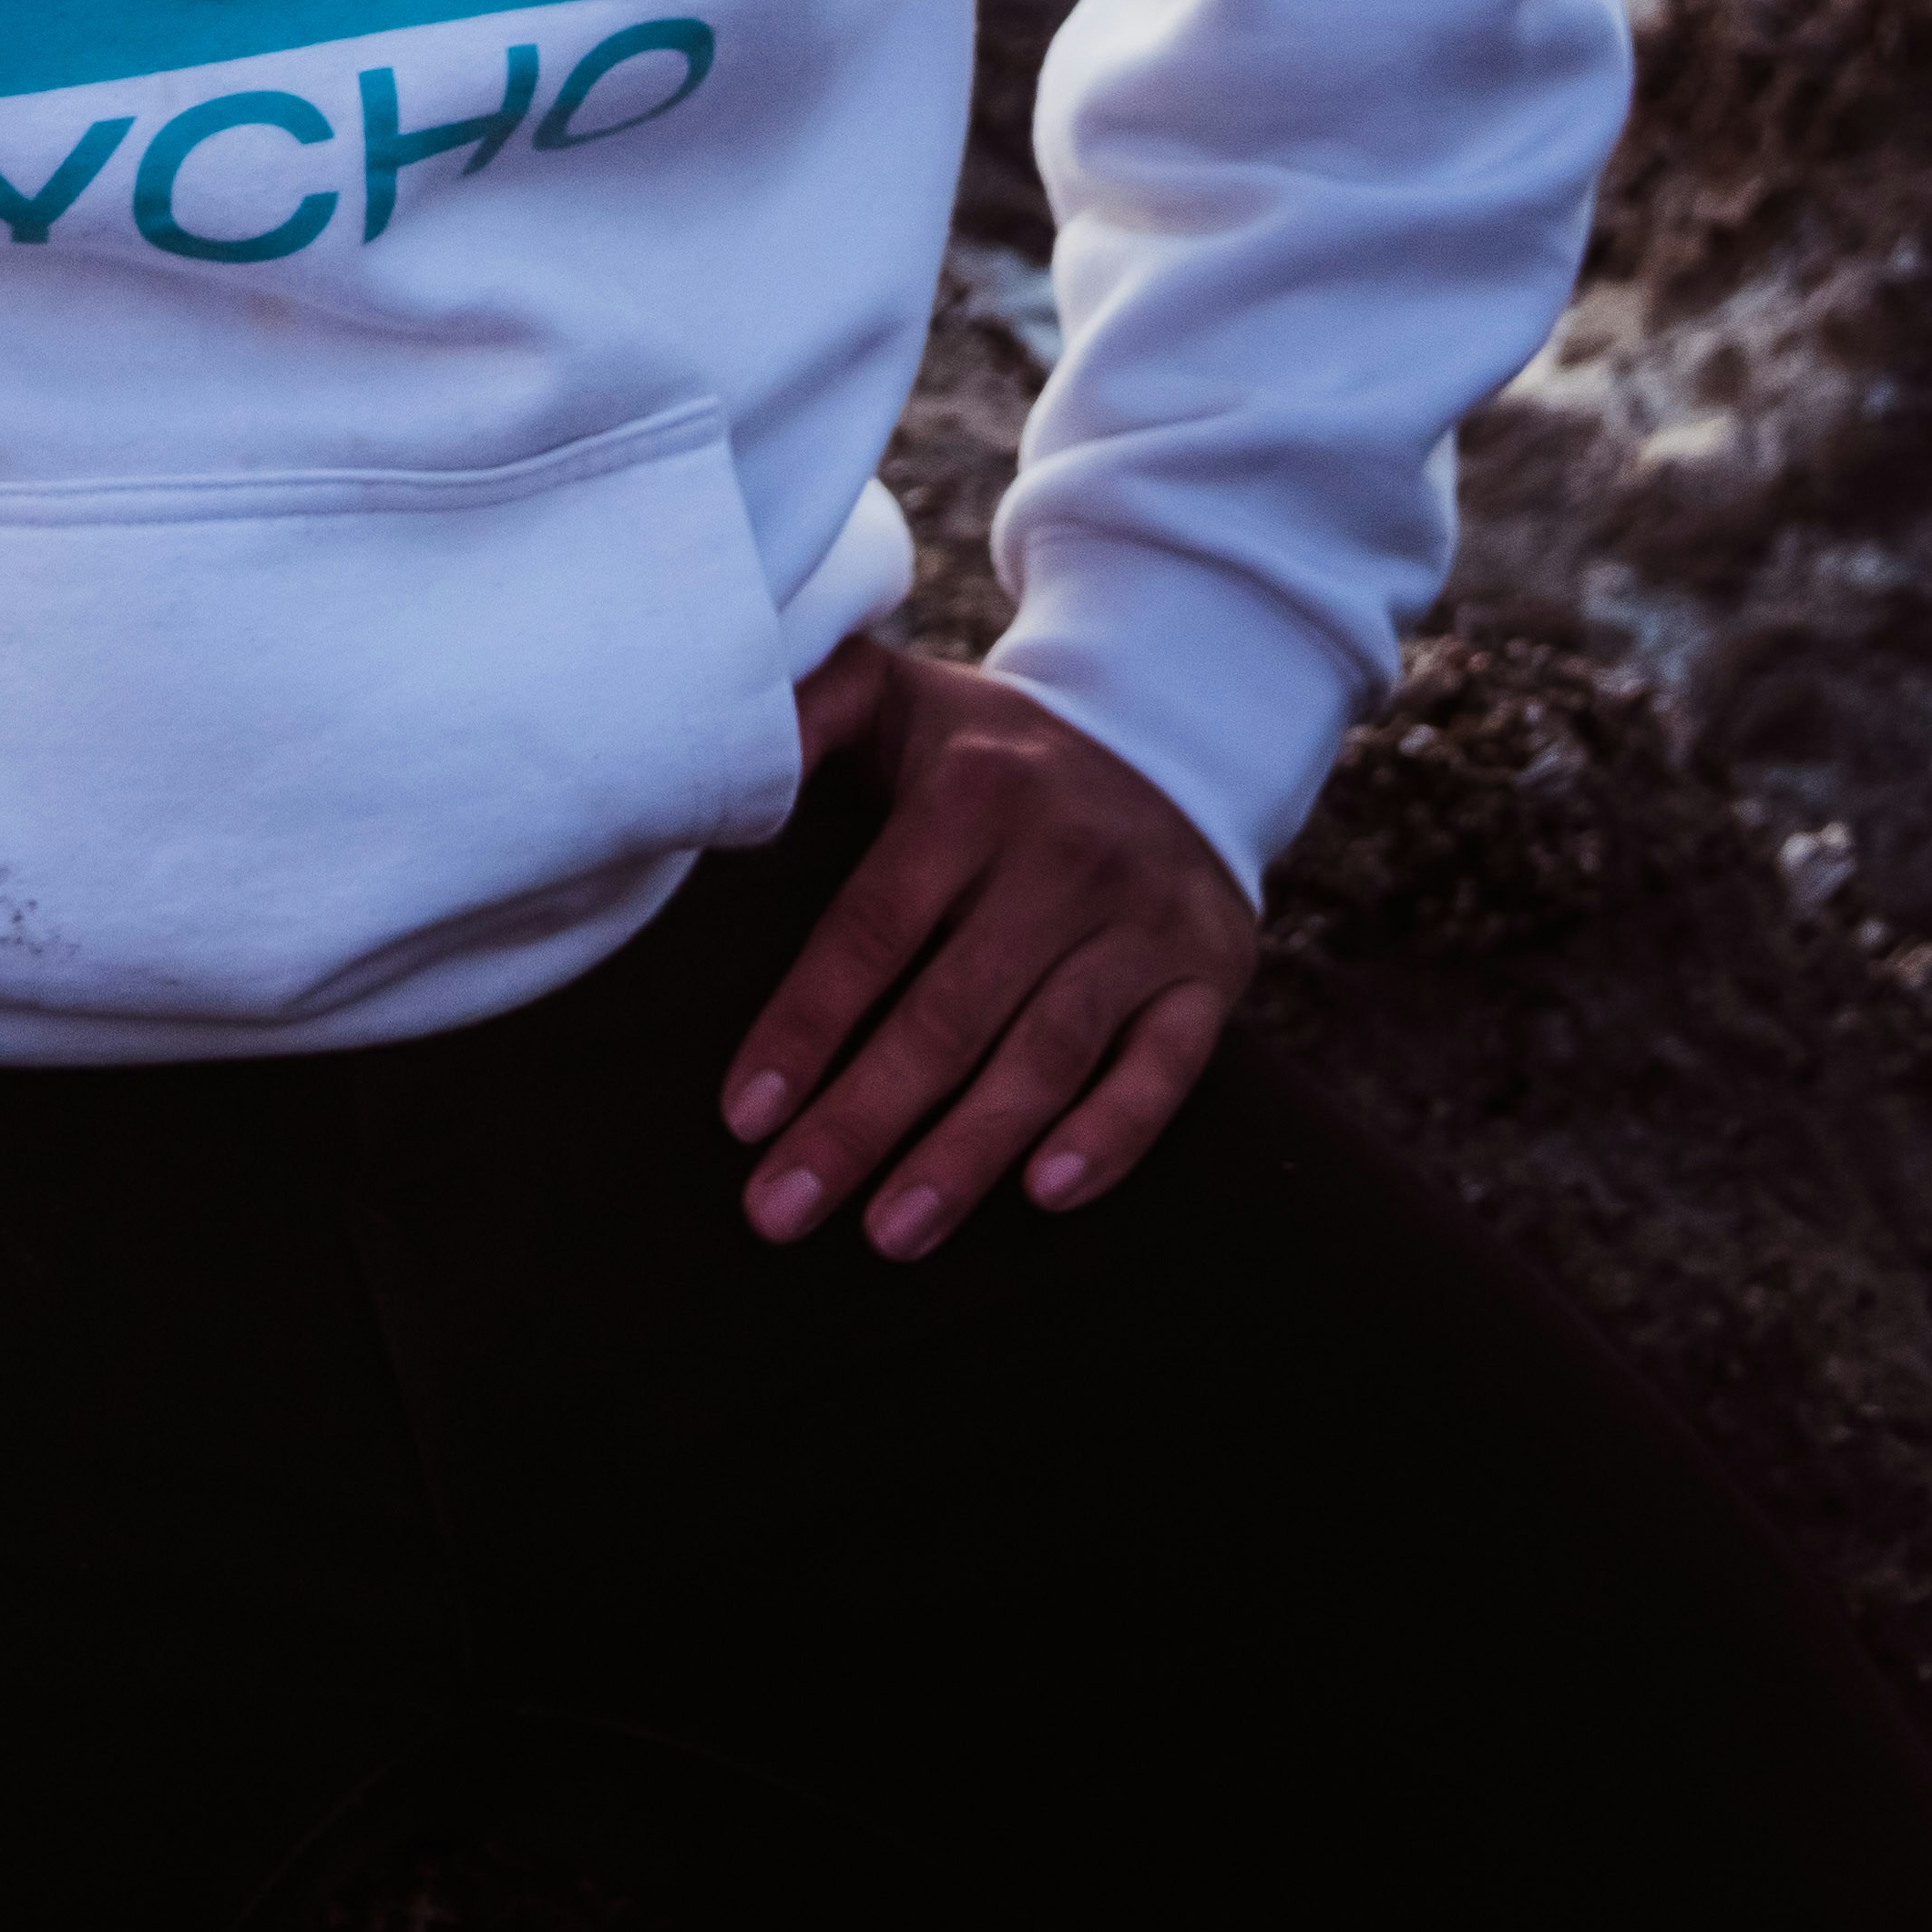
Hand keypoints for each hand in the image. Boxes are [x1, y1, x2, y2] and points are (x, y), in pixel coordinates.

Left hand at [719, 638, 1254, 1263]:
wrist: (1169, 734)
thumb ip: (806, 708)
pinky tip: (1045, 1196)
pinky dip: (1112, 1135)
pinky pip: (1165, 1066)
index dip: (804, 1027)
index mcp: (971, 792)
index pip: (872, 928)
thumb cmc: (988, 749)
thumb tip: (723, 747)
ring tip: (886, 1235)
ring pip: (1045, 1055)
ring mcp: (1143, 918)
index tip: (742, 1119)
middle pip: (947, 1014)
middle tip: (780, 1212)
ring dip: (964, 1155)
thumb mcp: (895, 695)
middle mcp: (1063, 855)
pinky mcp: (1208, 969)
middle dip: (859, 1122)